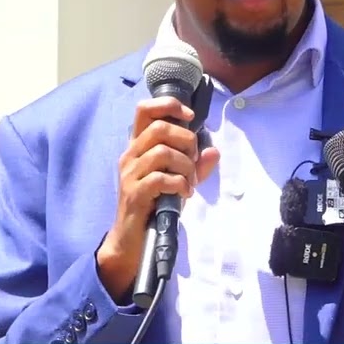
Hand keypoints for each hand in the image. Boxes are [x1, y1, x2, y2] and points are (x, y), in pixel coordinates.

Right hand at [97, 96, 220, 297]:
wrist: (134, 238)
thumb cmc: (156, 203)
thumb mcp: (178, 179)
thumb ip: (196, 165)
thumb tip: (214, 151)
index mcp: (139, 145)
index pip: (145, 109)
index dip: (169, 105)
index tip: (189, 117)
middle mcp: (131, 155)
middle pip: (160, 128)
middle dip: (186, 142)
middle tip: (193, 162)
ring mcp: (130, 174)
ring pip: (163, 152)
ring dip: (185, 166)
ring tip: (190, 182)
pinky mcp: (134, 193)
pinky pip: (161, 178)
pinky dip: (179, 184)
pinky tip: (184, 194)